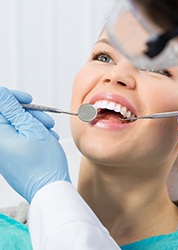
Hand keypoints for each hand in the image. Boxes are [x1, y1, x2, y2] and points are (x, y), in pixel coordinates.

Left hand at [0, 87, 70, 202]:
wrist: (49, 188)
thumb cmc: (44, 163)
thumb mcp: (32, 129)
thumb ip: (14, 109)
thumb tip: (1, 94)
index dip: (13, 98)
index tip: (28, 99)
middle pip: (8, 116)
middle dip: (28, 113)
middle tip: (44, 120)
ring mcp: (3, 151)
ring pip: (16, 126)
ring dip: (34, 124)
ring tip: (48, 132)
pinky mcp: (10, 156)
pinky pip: (19, 138)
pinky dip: (32, 135)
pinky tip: (45, 139)